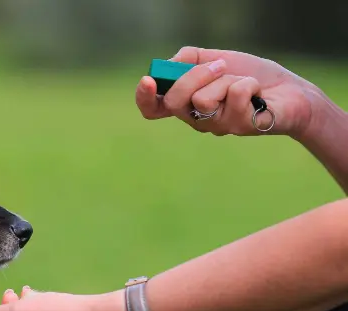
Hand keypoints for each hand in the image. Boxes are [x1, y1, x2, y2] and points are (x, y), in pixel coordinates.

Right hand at [136, 46, 319, 138]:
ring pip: (203, 99)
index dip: (144, 98)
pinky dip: (249, 83)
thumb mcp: (217, 59)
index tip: (149, 80)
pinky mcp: (240, 127)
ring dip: (227, 79)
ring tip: (244, 83)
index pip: (153, 109)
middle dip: (195, 76)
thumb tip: (170, 64)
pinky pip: (234, 95)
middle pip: (174, 102)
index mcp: (187, 104)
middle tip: (220, 66)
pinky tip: (259, 93)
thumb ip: (189, 59)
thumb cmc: (251, 76)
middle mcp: (197, 120)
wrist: (291, 90)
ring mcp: (218, 127)